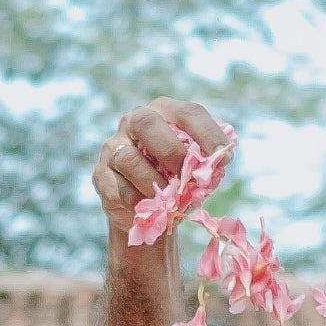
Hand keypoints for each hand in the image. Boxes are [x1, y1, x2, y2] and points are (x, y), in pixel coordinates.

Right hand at [92, 98, 234, 255]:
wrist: (149, 213)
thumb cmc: (177, 182)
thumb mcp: (196, 171)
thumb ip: (206, 164)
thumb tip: (220, 160)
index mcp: (165, 112)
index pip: (188, 112)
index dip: (207, 133)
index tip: (224, 157)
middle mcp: (134, 121)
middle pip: (147, 123)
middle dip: (172, 151)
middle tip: (188, 176)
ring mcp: (113, 147)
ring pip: (128, 158)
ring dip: (153, 182)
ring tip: (168, 199)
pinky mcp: (101, 175)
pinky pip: (117, 187)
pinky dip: (137, 202)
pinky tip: (150, 209)